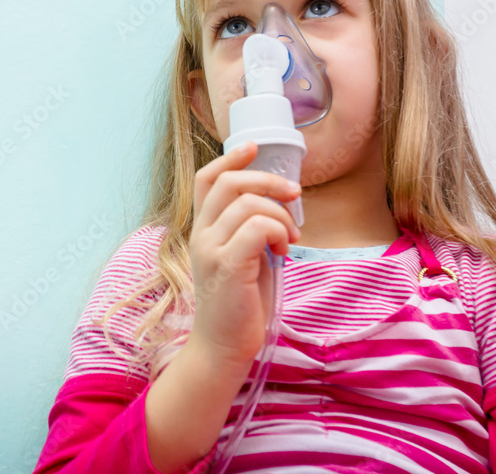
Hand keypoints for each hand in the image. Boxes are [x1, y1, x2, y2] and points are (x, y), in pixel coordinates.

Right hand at [187, 140, 300, 370]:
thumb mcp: (243, 258)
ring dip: (280, 215)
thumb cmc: (239, 305)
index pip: (206, 179)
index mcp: (203, 230)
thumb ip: (251, 231)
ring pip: (249, 204)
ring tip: (290, 239)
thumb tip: (280, 207)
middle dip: (268, 180)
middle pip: (228, 182)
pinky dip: (278, 232)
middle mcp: (201, 234)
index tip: (254, 148)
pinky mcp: (227, 265)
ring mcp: (210, 249)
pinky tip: (284, 251)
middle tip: (294, 195)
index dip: (230, 159)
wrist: (223, 347)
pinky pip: (257, 227)